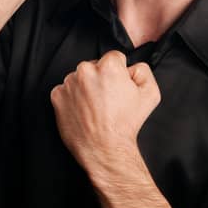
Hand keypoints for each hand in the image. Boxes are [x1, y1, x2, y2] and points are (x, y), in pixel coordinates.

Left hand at [50, 51, 160, 175]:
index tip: (118, 88)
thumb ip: (143, 71)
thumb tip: (131, 67)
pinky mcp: (57, 96)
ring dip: (86, 88)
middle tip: (107, 101)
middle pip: (95, 67)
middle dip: (101, 79)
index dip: (119, 74)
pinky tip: (84, 112)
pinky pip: (65, 91)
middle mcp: (85, 70)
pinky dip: (73, 99)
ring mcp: (69, 84)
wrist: (105, 149)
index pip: (114, 58)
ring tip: (95, 109)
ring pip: (79, 79)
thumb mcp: (150, 94)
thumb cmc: (126, 124)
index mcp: (108, 66)